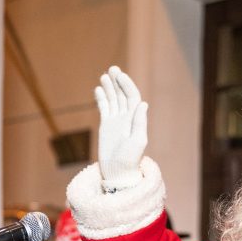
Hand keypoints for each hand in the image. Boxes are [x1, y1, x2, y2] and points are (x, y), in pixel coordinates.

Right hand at [94, 66, 147, 191]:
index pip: (132, 97)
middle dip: (117, 82)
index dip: (126, 85)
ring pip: (113, 99)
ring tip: (104, 76)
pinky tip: (98, 89)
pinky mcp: (106, 125)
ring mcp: (116, 121)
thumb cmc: (129, 159)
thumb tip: (143, 104)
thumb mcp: (137, 141)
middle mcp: (126, 117)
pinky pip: (104, 108)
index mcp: (135, 119)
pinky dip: (102, 99)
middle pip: (122, 95)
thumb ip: (139, 122)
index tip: (119, 76)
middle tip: (111, 69)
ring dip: (109, 87)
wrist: (118, 171)